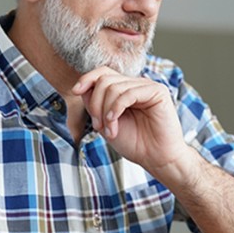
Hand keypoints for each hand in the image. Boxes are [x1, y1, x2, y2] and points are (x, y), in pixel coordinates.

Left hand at [72, 67, 193, 178]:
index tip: (75, 91)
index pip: (103, 72)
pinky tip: (114, 124)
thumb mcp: (105, 123)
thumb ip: (95, 104)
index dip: (87, 78)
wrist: (156, 159)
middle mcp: (136, 84)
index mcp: (125, 89)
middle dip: (95, 103)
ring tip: (110, 131)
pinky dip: (116, 108)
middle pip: (105, 79)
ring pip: (114, 87)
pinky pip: (128, 93)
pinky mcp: (158, 92)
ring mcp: (147, 86)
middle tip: (99, 126)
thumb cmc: (135, 143)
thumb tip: (82, 87)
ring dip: (105, 112)